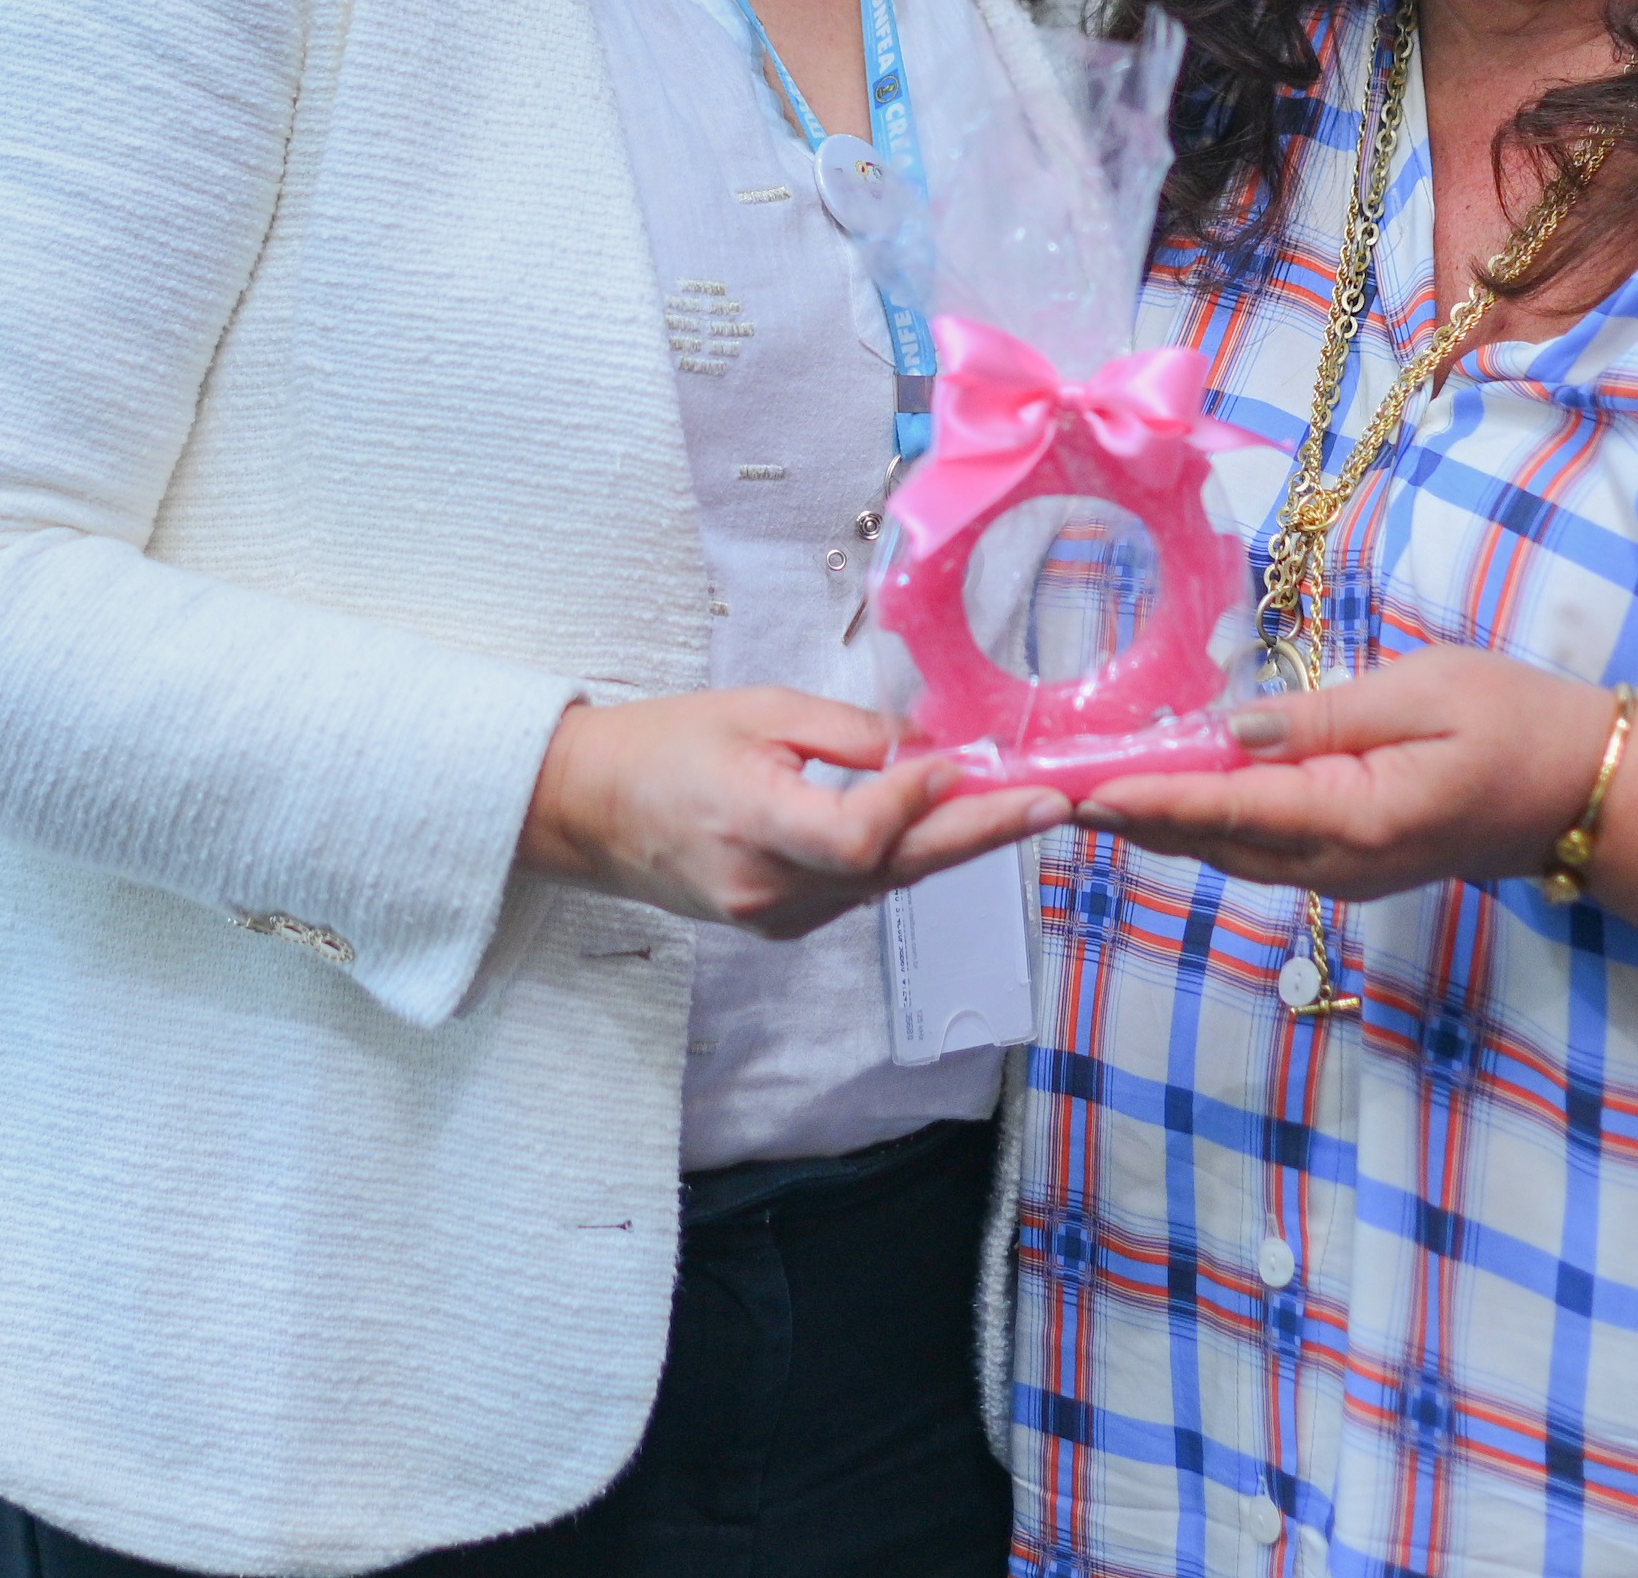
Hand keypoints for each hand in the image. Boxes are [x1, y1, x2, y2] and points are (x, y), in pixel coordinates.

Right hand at [518, 687, 1069, 939]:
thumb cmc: (663, 746)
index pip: (859, 834)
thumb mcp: (756, 711)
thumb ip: (848, 732)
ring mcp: (775, 918)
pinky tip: (940, 827)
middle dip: (981, 833)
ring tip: (1018, 806)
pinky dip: (901, 858)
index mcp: (752, 825)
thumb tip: (929, 743)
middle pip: (895, 868)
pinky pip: (858, 892)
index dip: (918, 801)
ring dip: (950, 845)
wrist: (587, 809)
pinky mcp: (781, 925)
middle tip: (1050, 803)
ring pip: (885, 883)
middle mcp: (769, 890)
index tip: (966, 762)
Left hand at [1074, 649, 1611, 902]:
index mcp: (1358, 819)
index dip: (1150, 798)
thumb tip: (1232, 729)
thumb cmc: (1518, 724)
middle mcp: (1336, 863)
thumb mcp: (1426, 692)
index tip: (1082, 790)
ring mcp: (1339, 872)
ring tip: (1081, 786)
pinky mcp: (1344, 861)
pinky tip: (1162, 793)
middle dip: (1129, 815)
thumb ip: (1324, 715)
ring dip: (1155, 823)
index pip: (1230, 809)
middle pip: (1210, 843)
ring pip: (1226, 851)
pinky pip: (1255, 846)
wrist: (1585, 791)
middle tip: (1050, 784)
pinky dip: (1200, 822)